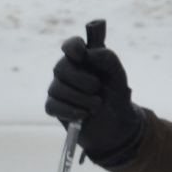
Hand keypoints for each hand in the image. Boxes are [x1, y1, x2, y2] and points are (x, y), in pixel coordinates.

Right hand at [44, 36, 145, 166]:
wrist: (117, 126)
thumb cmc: (116, 97)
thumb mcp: (118, 76)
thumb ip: (107, 58)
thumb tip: (88, 53)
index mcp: (84, 59)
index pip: (71, 45)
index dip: (72, 47)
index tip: (81, 55)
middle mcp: (68, 71)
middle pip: (61, 67)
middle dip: (81, 80)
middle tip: (97, 88)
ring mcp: (59, 89)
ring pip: (56, 88)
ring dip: (80, 99)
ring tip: (97, 106)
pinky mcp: (54, 107)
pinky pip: (52, 106)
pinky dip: (70, 111)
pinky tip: (83, 115)